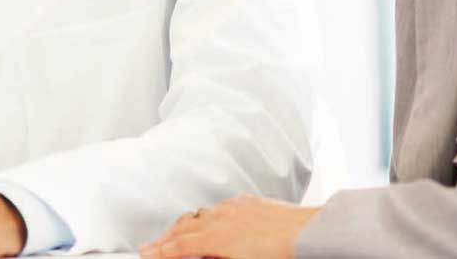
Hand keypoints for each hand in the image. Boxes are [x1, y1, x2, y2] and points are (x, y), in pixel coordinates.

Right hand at [138, 196, 319, 258]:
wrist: (311, 233)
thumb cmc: (280, 255)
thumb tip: (192, 256)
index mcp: (216, 237)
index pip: (179, 245)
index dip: (160, 251)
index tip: (145, 254)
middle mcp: (221, 218)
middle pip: (184, 227)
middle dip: (164, 238)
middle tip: (150, 245)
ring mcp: (235, 208)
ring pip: (200, 214)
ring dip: (183, 225)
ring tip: (174, 232)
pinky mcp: (251, 203)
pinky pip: (220, 206)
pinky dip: (207, 214)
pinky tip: (209, 217)